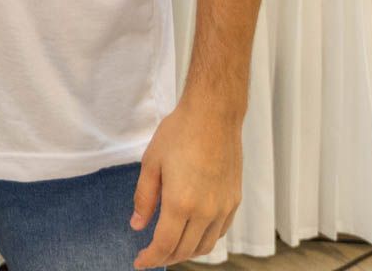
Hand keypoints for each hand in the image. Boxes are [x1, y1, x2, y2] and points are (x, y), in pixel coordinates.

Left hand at [130, 97, 242, 267]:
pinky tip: (192, 233)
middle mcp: (206, 211)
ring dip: (187, 252)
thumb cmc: (179, 134)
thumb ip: (144, 198)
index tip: (139, 263)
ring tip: (170, 249)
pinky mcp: (234, 201)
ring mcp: (224, 207)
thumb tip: (137, 226)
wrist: (214, 116)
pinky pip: (220, 232)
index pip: (165, 244)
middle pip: (186, 249)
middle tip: (150, 256)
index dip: (151, 258)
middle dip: (166, 257)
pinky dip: (205, 240)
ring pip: (206, 245)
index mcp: (182, 203)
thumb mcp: (151, 164)